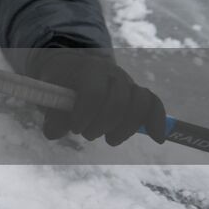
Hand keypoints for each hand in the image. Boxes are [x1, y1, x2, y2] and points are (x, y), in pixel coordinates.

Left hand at [31, 49, 166, 145]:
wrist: (73, 68)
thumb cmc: (61, 84)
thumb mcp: (51, 95)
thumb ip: (52, 114)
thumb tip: (52, 133)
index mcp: (88, 68)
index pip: (94, 92)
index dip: (86, 113)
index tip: (75, 129)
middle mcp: (112, 72)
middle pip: (119, 101)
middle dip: (103, 124)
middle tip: (86, 135)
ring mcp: (127, 82)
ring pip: (140, 104)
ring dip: (126, 128)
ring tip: (110, 140)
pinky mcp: (138, 94)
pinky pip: (155, 105)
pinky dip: (157, 121)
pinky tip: (158, 138)